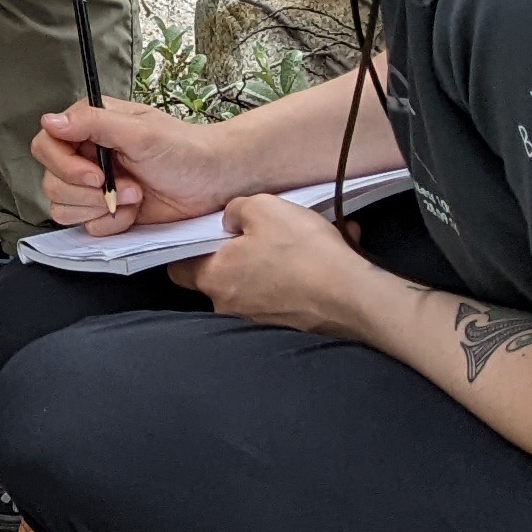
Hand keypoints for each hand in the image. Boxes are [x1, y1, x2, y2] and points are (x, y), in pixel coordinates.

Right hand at [30, 96, 239, 233]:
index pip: (46, 144)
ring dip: (101, 208)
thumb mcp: (141, 132)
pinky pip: (86, 227)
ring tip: (134, 196)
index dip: (64, 165)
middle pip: (52, 182)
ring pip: (63, 207)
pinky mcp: (105, 212)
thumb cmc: (186, 150)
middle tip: (128, 186)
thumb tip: (51, 121)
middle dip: (90, 193)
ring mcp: (94, 187)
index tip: (94, 175)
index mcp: (89, 128)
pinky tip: (134, 211)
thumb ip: (93, 123)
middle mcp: (86, 156)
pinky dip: (111, 224)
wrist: (215, 182)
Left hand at [169, 189, 380, 336]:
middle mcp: (229, 305)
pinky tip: (330, 252)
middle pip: (223, 273)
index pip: (178, 268)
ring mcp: (258, 318)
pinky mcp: (288, 323)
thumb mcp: (264, 207)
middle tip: (269, 230)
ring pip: (260, 280)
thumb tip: (230, 221)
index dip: (190, 247)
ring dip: (280, 259)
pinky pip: (288, 291)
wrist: (353, 296)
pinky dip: (302, 274)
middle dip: (244, 251)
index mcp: (214, 277)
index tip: (209, 232)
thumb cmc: (302, 251)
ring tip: (311, 237)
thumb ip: (235, 210)